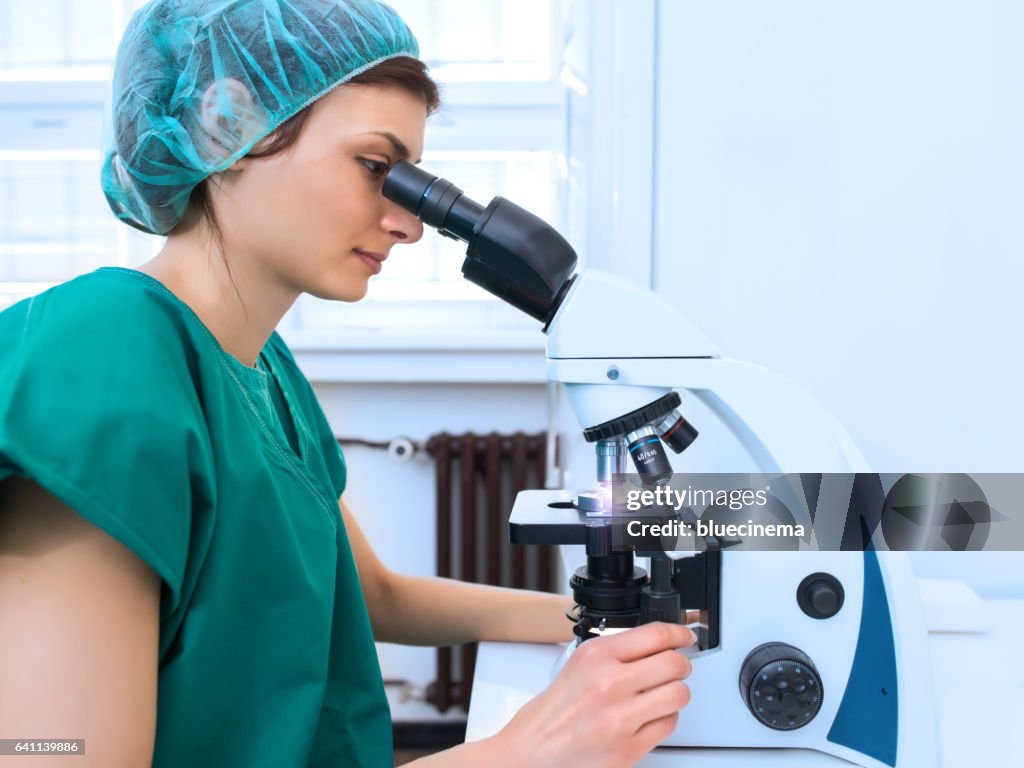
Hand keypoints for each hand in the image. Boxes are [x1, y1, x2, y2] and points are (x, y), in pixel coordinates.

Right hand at [493, 622, 695, 767]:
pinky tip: (648, 717)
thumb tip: (654, 645)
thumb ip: (615, 653)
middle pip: (674, 663)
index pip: (655, 635)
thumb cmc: (551, 713)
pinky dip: (664, 720)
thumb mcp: (577, 665)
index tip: (685, 637)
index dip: (679, 633)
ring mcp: (620, 718)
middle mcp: (609, 684)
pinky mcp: (629, 749)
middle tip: (677, 668)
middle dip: (681, 665)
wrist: (531, 753)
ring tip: (662, 694)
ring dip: (675, 693)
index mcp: (595, 656)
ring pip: (678, 695)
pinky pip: (667, 725)